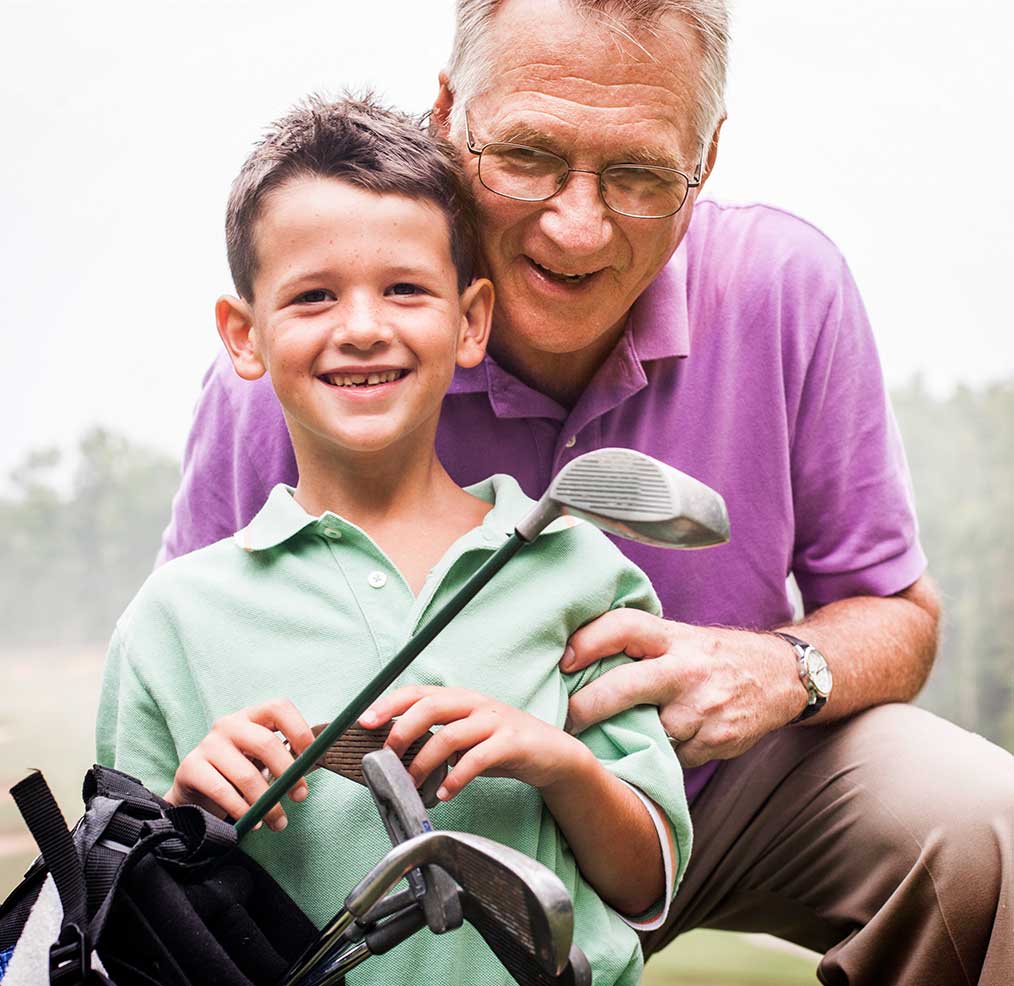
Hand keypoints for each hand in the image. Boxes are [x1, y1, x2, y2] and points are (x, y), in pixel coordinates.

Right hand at [166, 698, 314, 830]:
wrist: (197, 792)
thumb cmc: (240, 772)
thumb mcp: (263, 759)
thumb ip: (288, 756)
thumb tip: (319, 757)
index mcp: (251, 716)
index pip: (278, 708)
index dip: (299, 729)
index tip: (313, 755)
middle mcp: (228, 724)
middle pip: (265, 742)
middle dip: (288, 773)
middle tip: (300, 797)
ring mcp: (208, 744)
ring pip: (246, 774)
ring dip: (267, 803)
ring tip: (279, 821)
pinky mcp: (190, 767)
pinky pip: (222, 791)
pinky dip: (242, 810)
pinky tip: (253, 821)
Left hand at [359, 686, 588, 800]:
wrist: (552, 753)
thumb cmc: (501, 745)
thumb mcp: (467, 735)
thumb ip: (437, 736)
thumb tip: (395, 752)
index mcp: (460, 698)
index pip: (418, 692)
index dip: (389, 703)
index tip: (365, 720)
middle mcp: (475, 703)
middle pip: (431, 706)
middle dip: (402, 731)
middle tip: (388, 758)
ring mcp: (495, 721)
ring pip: (450, 735)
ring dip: (424, 764)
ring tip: (412, 786)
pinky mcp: (512, 742)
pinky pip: (478, 758)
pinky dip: (457, 778)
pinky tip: (446, 794)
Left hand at [561, 610, 805, 766]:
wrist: (780, 677)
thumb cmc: (712, 657)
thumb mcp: (679, 639)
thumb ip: (638, 647)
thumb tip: (574, 659)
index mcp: (673, 638)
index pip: (624, 627)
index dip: (588, 641)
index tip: (562, 660)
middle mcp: (687, 670)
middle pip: (624, 688)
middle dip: (586, 706)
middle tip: (564, 719)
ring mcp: (703, 708)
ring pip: (647, 731)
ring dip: (626, 736)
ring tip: (612, 736)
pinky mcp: (716, 741)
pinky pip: (672, 755)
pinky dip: (661, 754)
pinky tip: (659, 746)